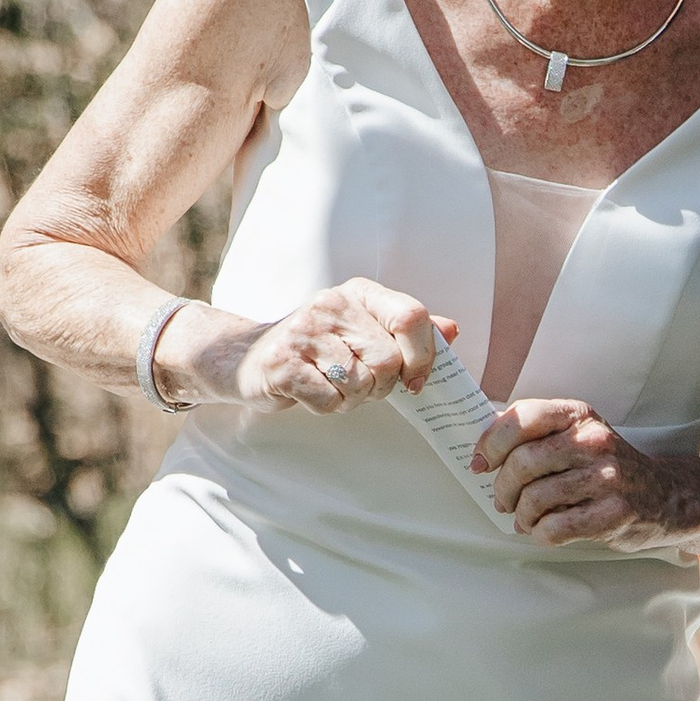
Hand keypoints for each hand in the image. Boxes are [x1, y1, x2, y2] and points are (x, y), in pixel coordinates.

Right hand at [211, 279, 450, 414]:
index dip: (423, 356)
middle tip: (361, 384)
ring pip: (360, 384)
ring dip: (353, 399)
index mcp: (359, 293)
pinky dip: (328, 407)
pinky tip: (312, 392)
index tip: (414, 380)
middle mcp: (331, 304)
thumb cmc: (318, 348)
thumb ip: (409, 331)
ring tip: (333, 386)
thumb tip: (452, 331)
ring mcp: (303, 332)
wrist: (248, 356)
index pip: (411, 318)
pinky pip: (330, 400)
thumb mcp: (363, 330)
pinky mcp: (282, 364)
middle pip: (388, 360)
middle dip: (381, 386)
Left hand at [472, 398, 693, 549]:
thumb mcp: (579, 435)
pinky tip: (544, 531)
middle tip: (503, 500)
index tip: (480, 463)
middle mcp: (594, 442)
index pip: (522, 418)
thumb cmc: (608, 467)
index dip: (491, 443)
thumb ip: (537, 436)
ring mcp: (607, 478)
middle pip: (523, 462)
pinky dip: (540, 534)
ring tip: (524, 518)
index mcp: (580, 416)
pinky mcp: (613, 515)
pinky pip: (555, 528)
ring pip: (535, 498)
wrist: (664, 496)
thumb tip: (483, 456)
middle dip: (502, 487)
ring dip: (521, 515)